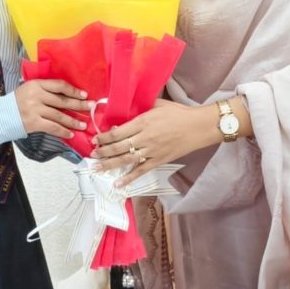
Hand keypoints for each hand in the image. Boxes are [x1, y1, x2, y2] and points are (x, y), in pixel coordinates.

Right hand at [14, 79, 90, 138]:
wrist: (1, 115)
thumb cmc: (18, 101)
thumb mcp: (30, 89)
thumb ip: (45, 90)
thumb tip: (68, 95)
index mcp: (36, 84)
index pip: (59, 85)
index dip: (73, 90)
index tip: (84, 94)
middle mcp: (36, 96)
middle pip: (62, 100)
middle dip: (78, 105)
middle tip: (91, 107)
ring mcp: (35, 110)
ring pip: (59, 116)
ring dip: (73, 121)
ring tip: (84, 125)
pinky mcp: (34, 123)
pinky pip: (52, 127)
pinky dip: (63, 131)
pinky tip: (71, 134)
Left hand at [90, 100, 220, 185]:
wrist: (198, 127)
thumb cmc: (179, 113)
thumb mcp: (158, 104)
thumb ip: (141, 107)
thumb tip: (126, 108)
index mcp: (143, 122)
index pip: (118, 132)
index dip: (104, 137)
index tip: (95, 139)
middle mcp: (145, 138)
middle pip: (118, 147)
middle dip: (103, 152)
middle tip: (91, 155)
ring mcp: (151, 151)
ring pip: (126, 160)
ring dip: (109, 165)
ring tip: (96, 168)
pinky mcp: (159, 161)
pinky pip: (141, 171)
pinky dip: (129, 178)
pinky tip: (118, 184)